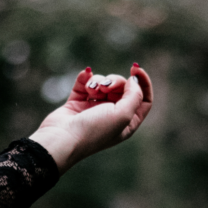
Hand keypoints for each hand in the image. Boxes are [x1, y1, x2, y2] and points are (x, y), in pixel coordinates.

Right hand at [29, 65, 152, 173]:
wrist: (63, 138)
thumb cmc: (94, 131)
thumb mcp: (122, 115)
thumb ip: (134, 96)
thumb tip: (134, 81)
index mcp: (127, 124)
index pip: (144, 100)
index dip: (143, 83)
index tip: (134, 69)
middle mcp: (113, 117)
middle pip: (123, 88)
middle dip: (115, 81)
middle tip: (105, 87)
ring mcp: (95, 109)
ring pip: (104, 84)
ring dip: (99, 82)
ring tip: (92, 91)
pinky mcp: (78, 103)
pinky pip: (85, 83)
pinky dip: (85, 78)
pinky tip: (84, 78)